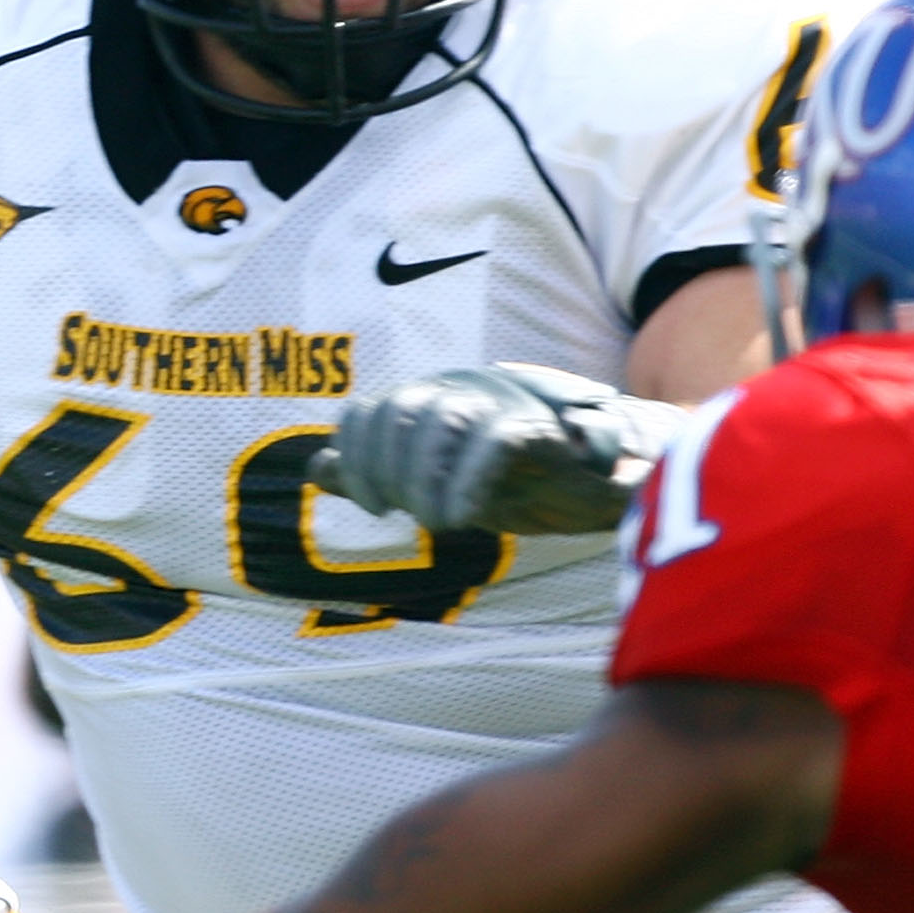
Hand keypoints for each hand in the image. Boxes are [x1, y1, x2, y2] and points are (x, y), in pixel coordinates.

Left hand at [309, 363, 686, 534]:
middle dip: (390, 470)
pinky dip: (468, 480)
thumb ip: (377, 474)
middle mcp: (461, 391)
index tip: (375, 508)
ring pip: (441, 418)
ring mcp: (500, 404)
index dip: (359, 458)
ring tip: (437, 521)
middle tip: (405, 516)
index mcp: (431, 400)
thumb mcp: (434, 482)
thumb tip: (319, 469)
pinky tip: (464, 516)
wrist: (594, 487)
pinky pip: (494, 441)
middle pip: (400, 411)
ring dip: (425, 477)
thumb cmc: (509, 481)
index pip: (370, 411)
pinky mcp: (536, 430)